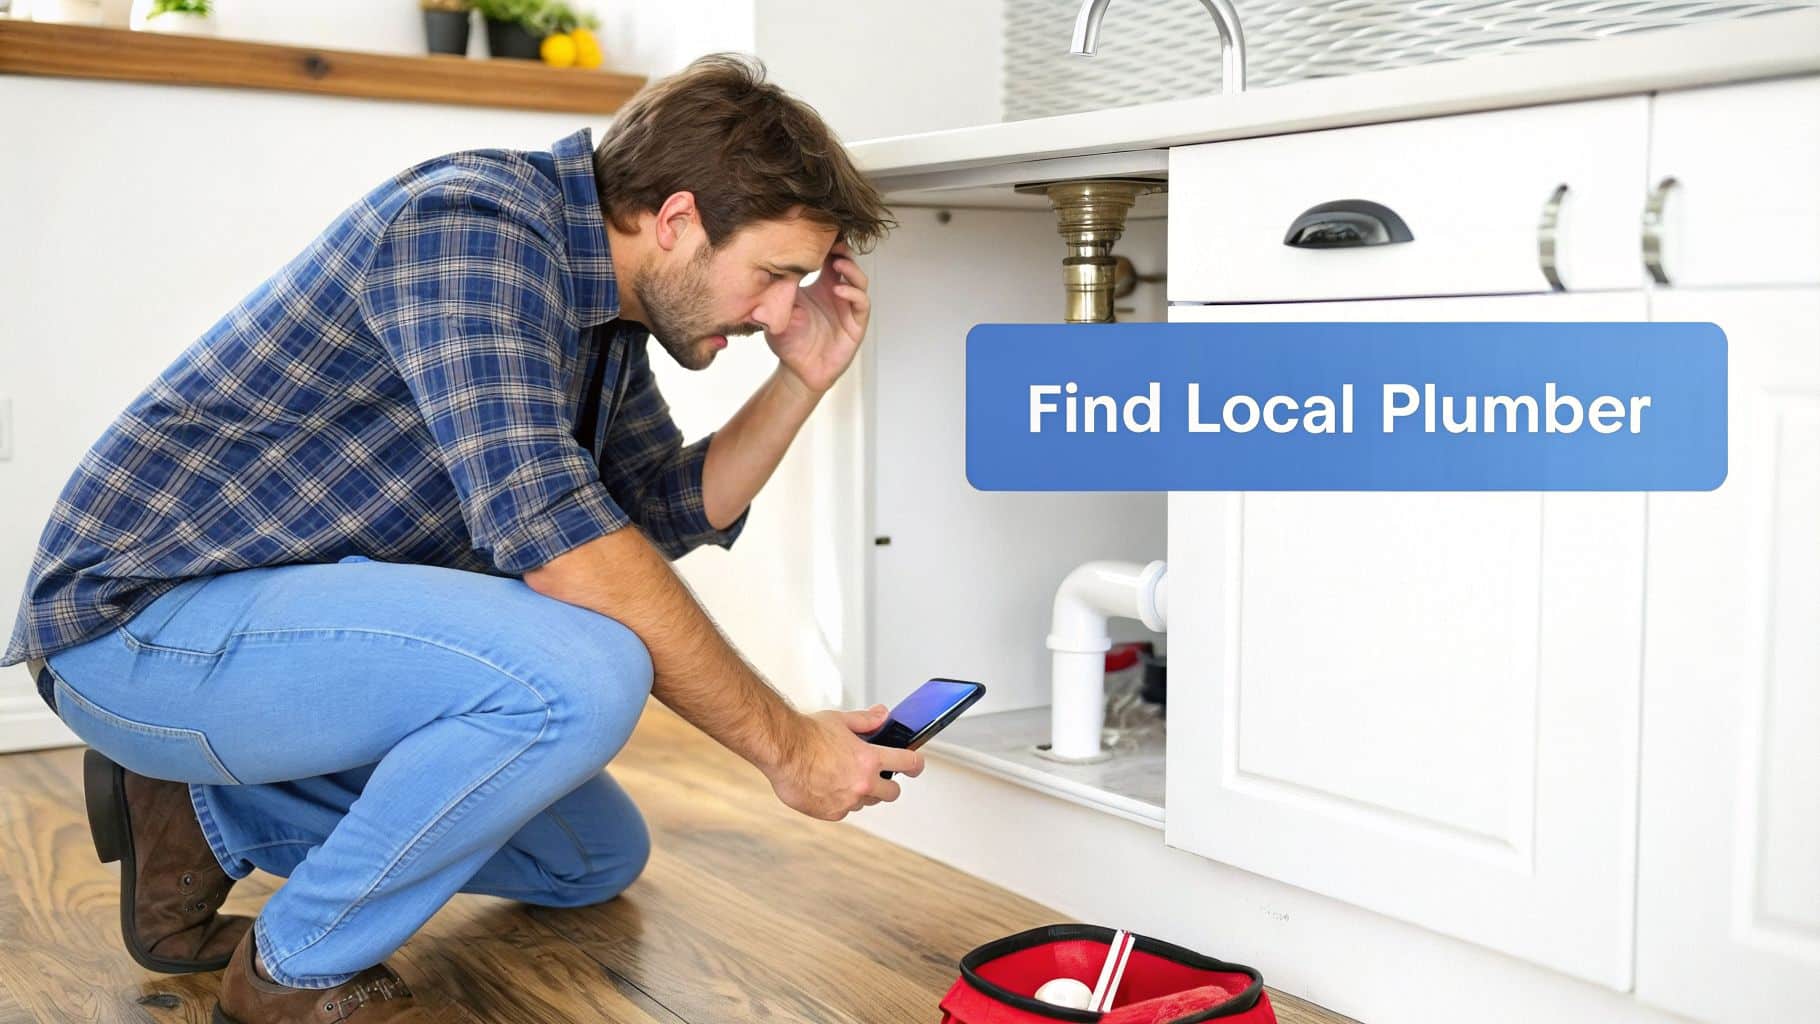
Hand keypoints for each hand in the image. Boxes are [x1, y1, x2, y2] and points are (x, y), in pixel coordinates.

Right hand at [764, 705, 923, 820]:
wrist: (780, 750)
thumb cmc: (806, 734)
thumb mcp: (841, 721)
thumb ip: (866, 721)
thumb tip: (883, 714)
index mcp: (869, 758)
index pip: (908, 763)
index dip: (916, 764)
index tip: (916, 766)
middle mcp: (862, 783)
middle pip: (893, 792)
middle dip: (889, 784)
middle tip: (879, 776)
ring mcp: (848, 800)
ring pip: (867, 802)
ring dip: (862, 792)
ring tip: (844, 777)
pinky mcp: (831, 813)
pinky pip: (845, 811)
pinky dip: (841, 801)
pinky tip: (828, 787)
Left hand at [766, 241, 870, 395]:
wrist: (796, 371)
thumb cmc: (788, 341)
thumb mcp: (779, 310)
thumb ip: (780, 290)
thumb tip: (772, 264)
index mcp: (820, 287)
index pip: (829, 259)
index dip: (828, 246)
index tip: (819, 233)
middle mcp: (837, 295)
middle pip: (848, 264)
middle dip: (843, 251)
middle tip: (833, 241)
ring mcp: (848, 309)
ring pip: (859, 281)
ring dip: (851, 269)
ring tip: (838, 262)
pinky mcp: (856, 325)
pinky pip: (861, 304)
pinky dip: (853, 294)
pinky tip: (839, 290)